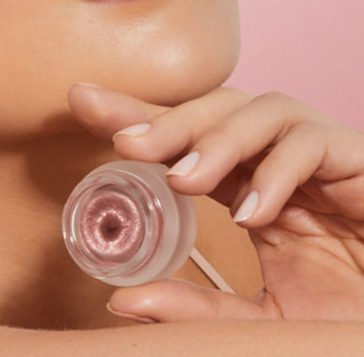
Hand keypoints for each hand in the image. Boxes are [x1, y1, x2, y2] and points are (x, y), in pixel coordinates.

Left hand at [68, 84, 363, 321]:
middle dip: (165, 120)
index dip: (136, 116)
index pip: (184, 137)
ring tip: (181, 182)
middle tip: (123, 142)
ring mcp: (316, 154)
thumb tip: (122, 302)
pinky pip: (309, 143)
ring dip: (214, 140)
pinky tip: (253, 212)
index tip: (83, 102)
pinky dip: (276, 171)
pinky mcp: (355, 160)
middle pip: (214, 110)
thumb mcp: (262, 319)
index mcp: (246, 182)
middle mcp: (275, 157)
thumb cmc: (343, 313)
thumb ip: (200, 309)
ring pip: (257, 111)